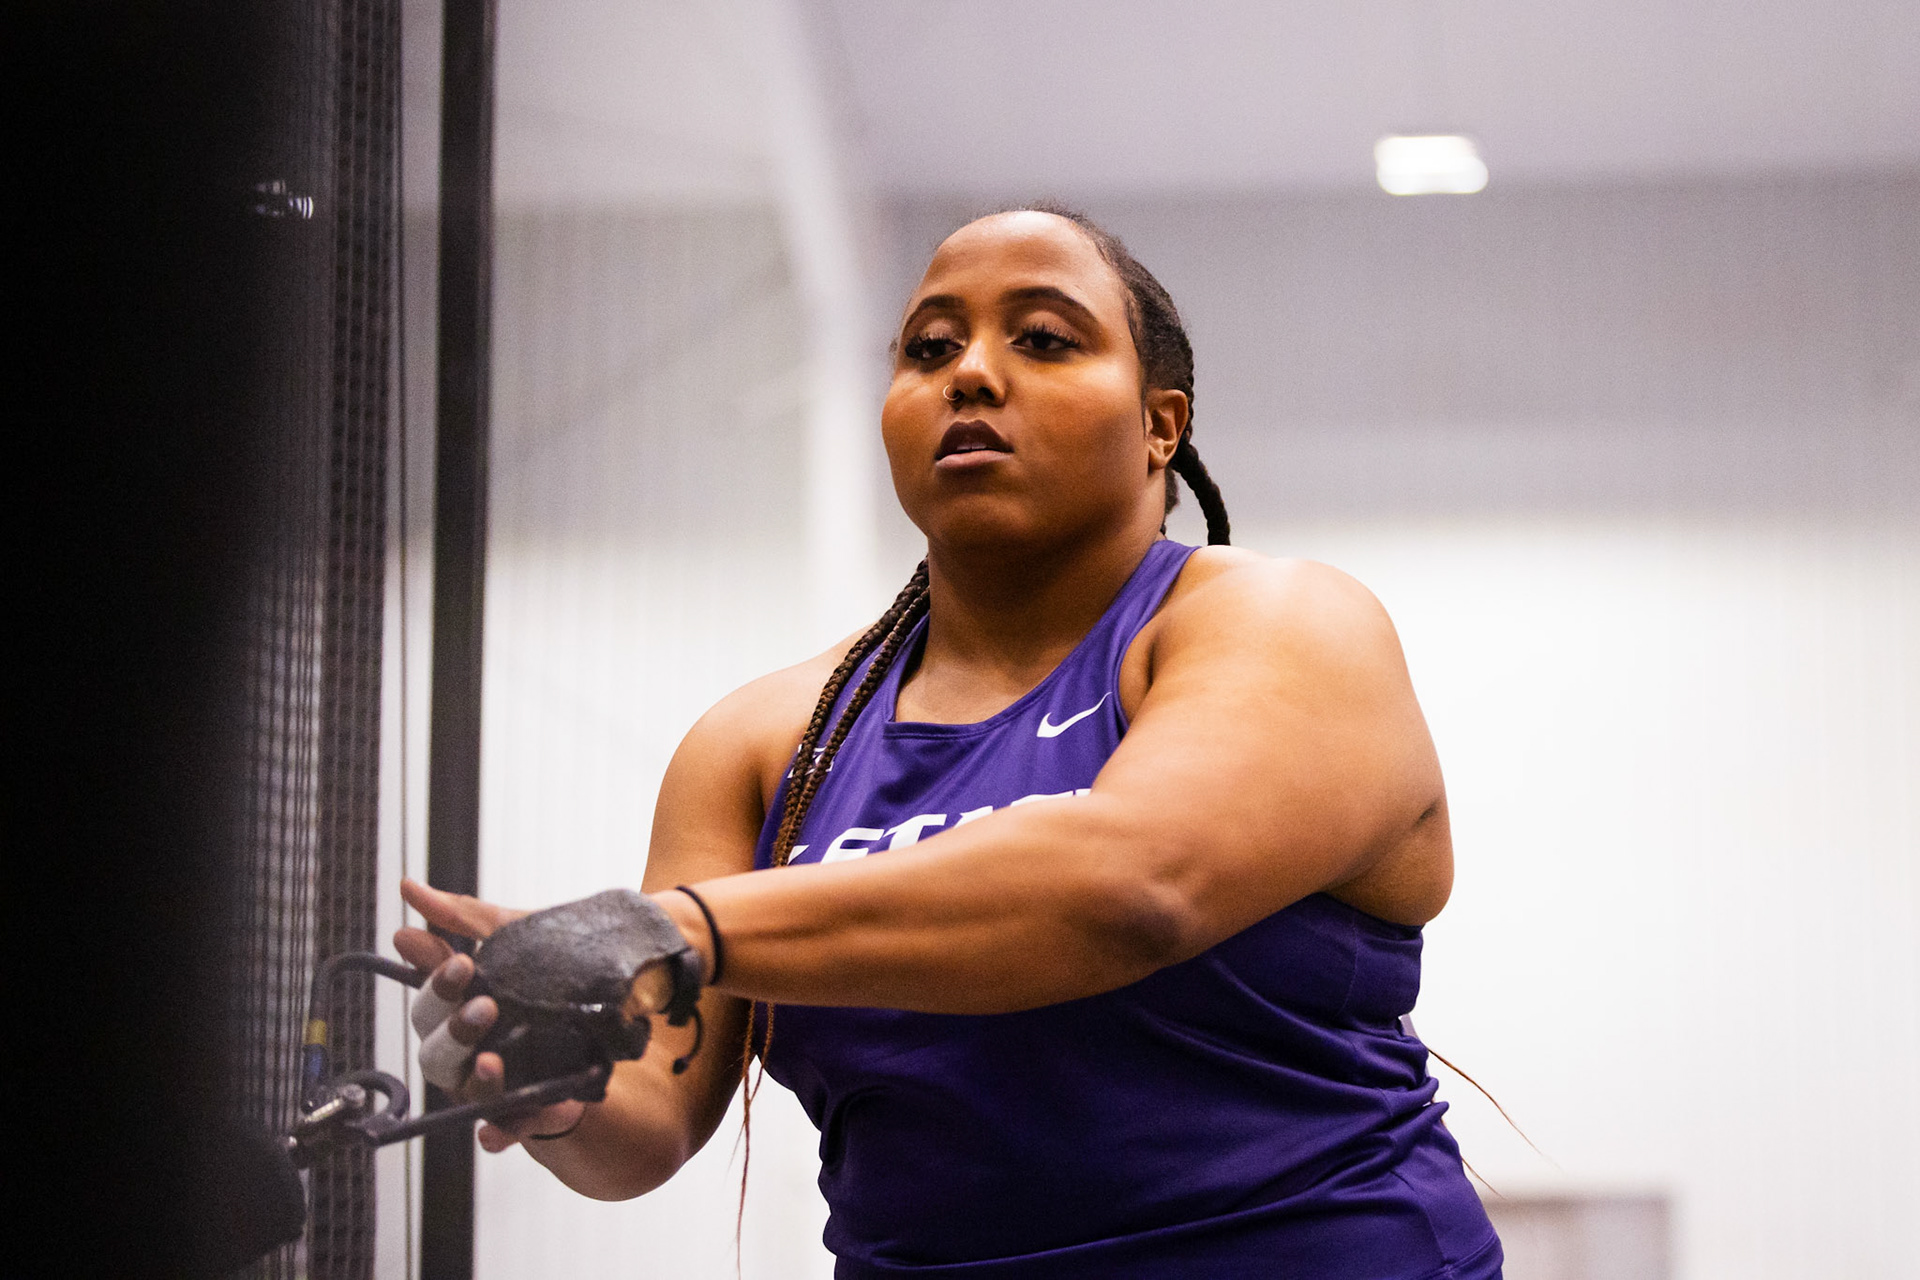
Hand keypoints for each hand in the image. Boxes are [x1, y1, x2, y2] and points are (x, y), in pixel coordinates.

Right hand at [393, 879, 580, 1151]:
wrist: (623, 991)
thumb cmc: (549, 964)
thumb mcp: (514, 935)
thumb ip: (462, 919)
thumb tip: (407, 888)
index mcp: (455, 1011)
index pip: (429, 1003)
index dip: (438, 985)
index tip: (464, 962)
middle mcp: (466, 1052)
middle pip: (437, 1053)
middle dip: (456, 1032)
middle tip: (488, 1006)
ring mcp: (495, 1084)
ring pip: (466, 1093)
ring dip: (477, 1080)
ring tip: (494, 1063)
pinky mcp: (528, 1109)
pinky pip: (505, 1132)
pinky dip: (498, 1136)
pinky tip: (494, 1137)